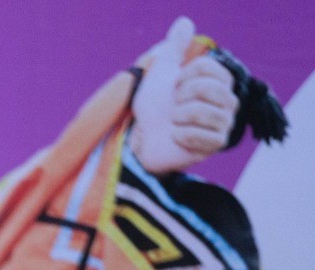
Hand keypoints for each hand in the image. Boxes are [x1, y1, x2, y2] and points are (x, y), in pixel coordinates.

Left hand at [130, 18, 237, 173]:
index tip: (174, 85)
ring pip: (201, 112)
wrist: (145, 136)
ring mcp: (225, 123)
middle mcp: (228, 101)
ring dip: (178, 116)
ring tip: (174, 121)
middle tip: (173, 106)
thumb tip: (184, 22)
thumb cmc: (157, 104)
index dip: (184, 75)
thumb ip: (175, 48)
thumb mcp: (163, 72)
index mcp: (220, 81)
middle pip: (206, 89)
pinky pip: (199, 135)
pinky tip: (176, 136)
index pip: (209, 68)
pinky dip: (180, 135)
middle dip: (180, 97)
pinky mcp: (216, 144)